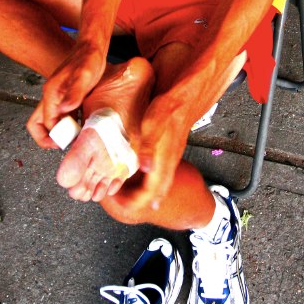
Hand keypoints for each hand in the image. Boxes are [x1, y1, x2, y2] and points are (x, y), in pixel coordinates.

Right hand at [26, 41, 104, 147]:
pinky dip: (69, 124)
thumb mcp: (85, 76)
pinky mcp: (66, 96)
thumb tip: (64, 110)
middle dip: (48, 138)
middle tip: (67, 143)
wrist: (92, 46)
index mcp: (51, 93)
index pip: (45, 123)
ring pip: (50, 121)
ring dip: (60, 132)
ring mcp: (57, 97)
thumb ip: (75, 92)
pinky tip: (84, 124)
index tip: (70, 140)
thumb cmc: (89, 59)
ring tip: (78, 136)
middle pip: (38, 124)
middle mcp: (50, 96)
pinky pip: (62, 116)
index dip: (56, 136)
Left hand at [111, 98, 189, 213]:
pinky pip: (160, 177)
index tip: (118, 202)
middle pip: (154, 195)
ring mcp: (170, 161)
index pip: (149, 193)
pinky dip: (150, 184)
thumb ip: (149, 147)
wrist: (185, 100)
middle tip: (118, 203)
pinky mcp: (169, 155)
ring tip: (127, 197)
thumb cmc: (168, 110)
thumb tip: (145, 168)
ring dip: (144, 195)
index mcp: (163, 161)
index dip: (134, 202)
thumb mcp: (153, 125)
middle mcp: (168, 165)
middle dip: (136, 202)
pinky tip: (142, 180)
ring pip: (159, 187)